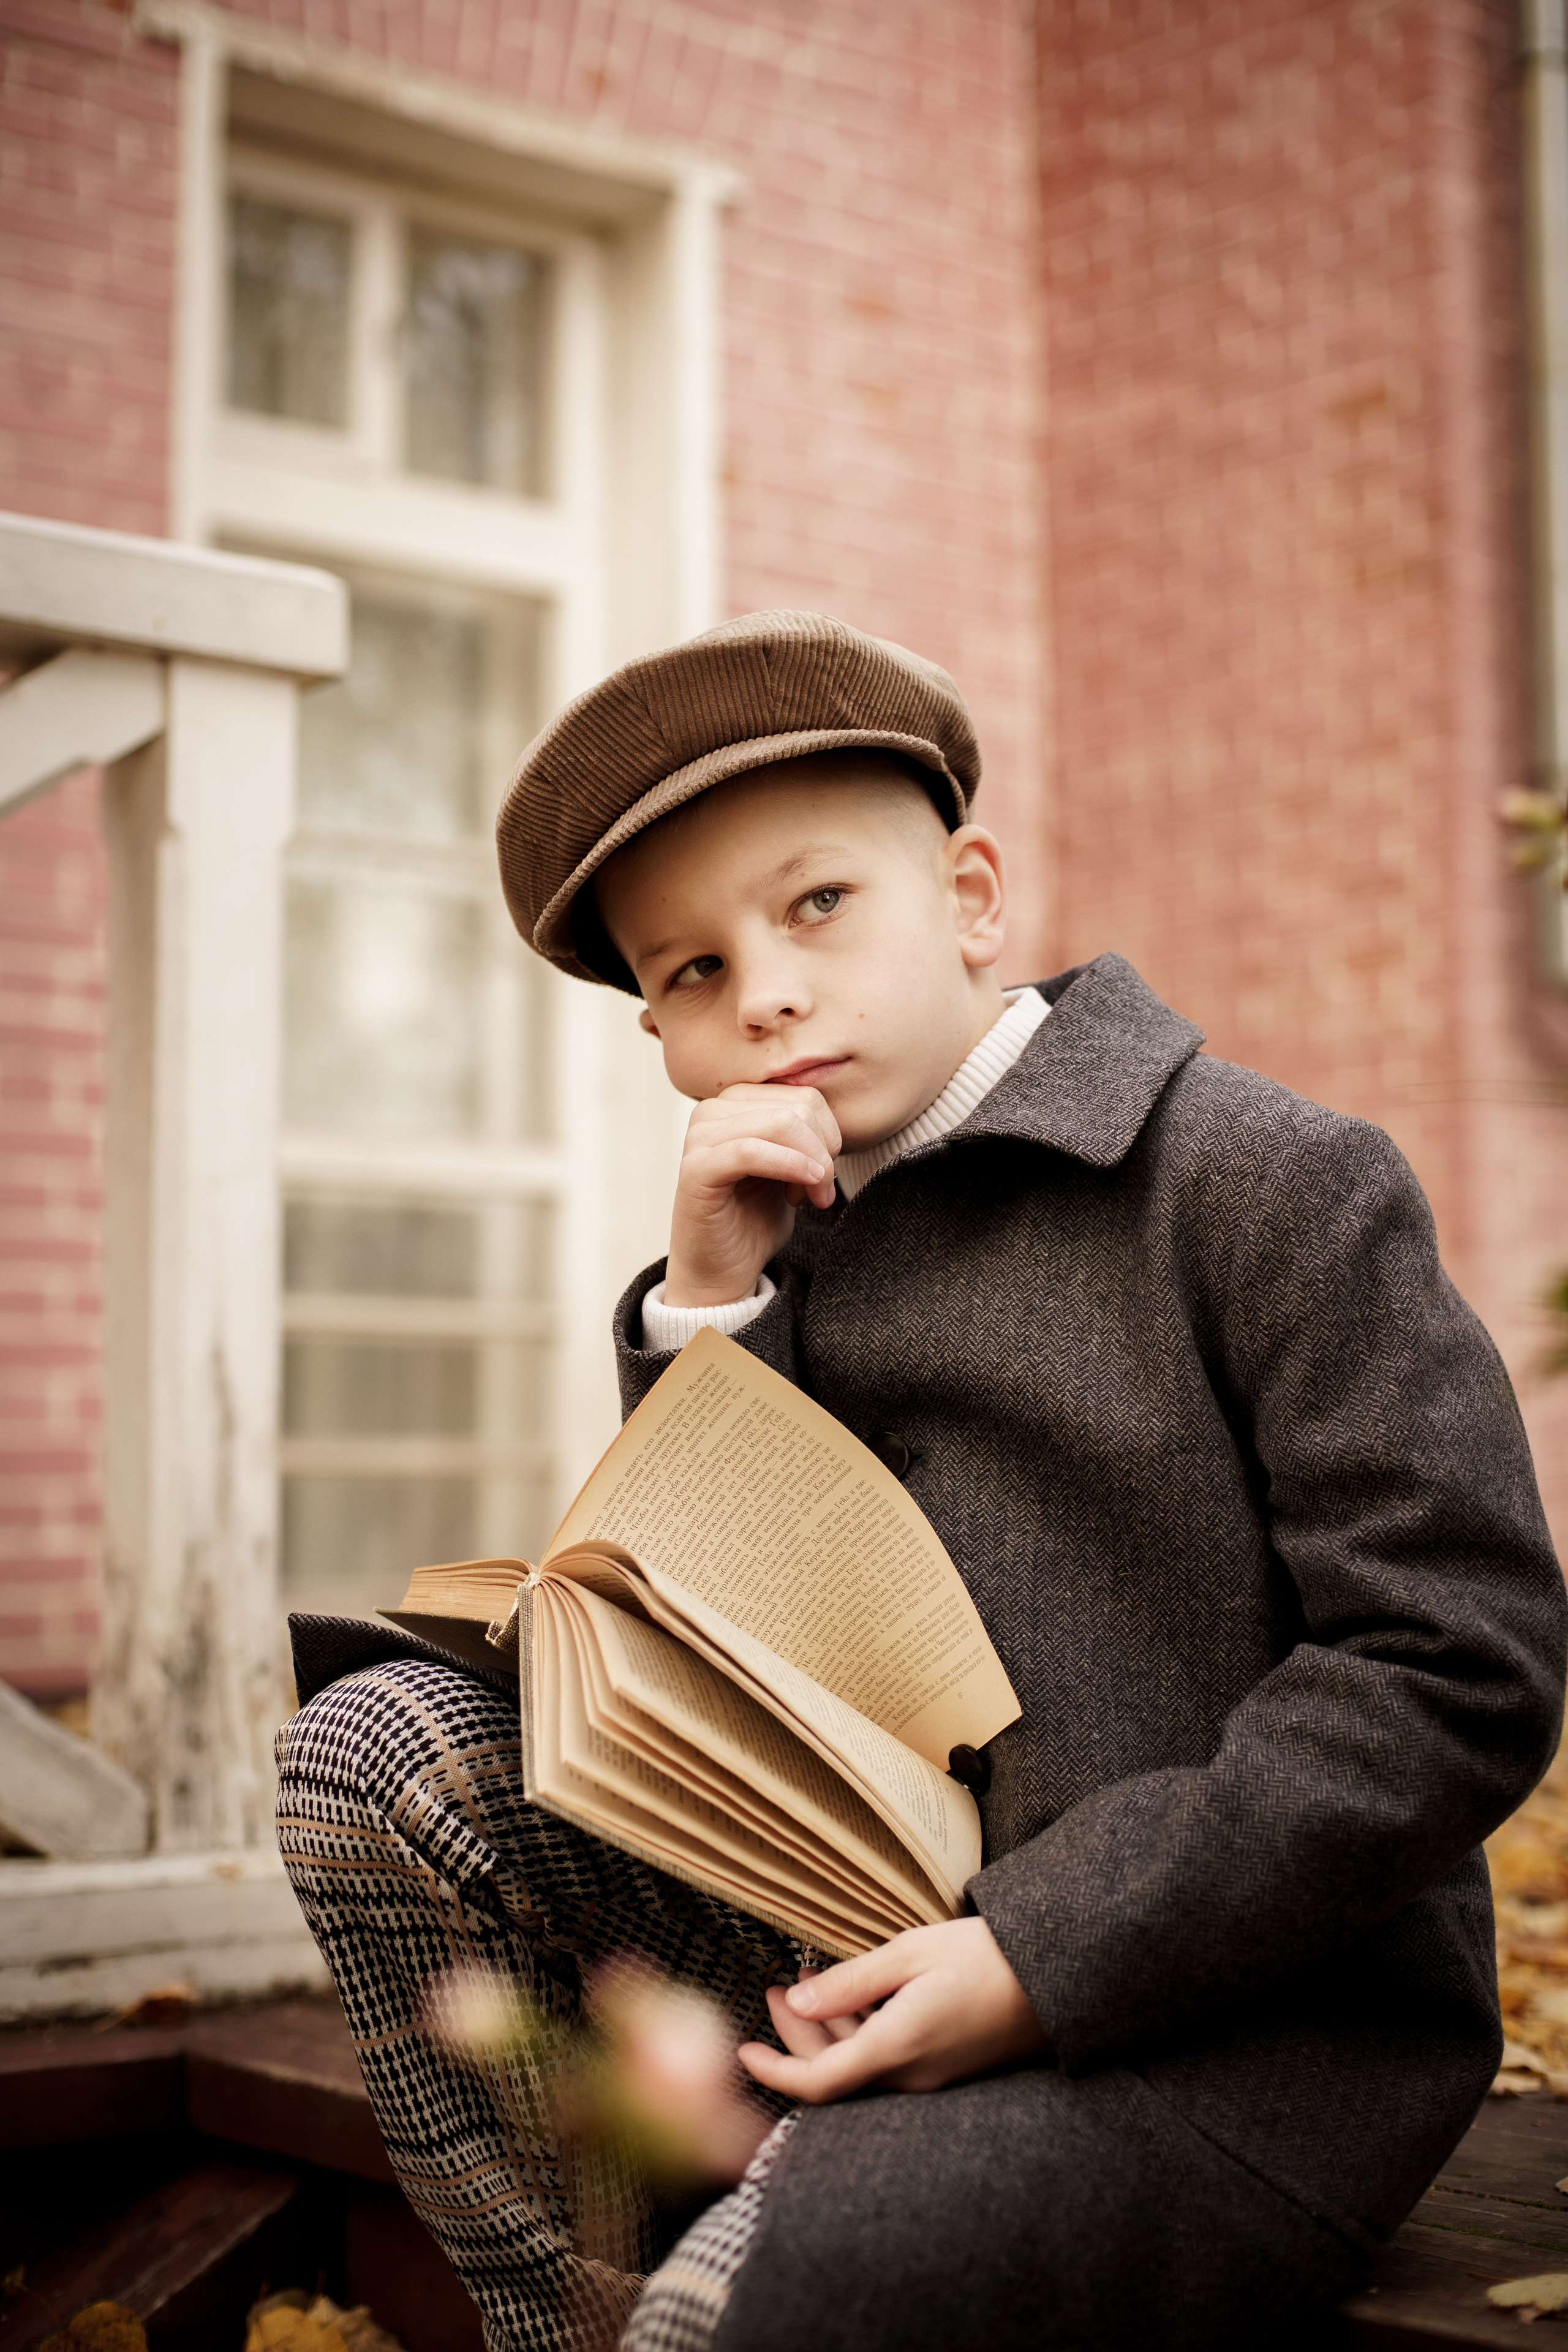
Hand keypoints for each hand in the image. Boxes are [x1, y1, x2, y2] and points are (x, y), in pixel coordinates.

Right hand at [665, 1084, 840, 1308]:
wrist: (719, 1271)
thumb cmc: (753, 1220)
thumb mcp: (789, 1168)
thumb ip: (805, 1135)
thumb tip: (836, 1121)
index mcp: (735, 1103)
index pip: (806, 1096)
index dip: (829, 1137)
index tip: (822, 1177)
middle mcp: (712, 1110)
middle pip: (799, 1108)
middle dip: (824, 1153)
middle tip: (818, 1193)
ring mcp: (700, 1137)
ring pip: (782, 1123)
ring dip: (812, 1165)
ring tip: (807, 1198)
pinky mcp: (696, 1169)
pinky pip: (751, 1151)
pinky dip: (788, 1167)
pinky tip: (801, 1192)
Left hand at [736, 1917, 1047, 2103]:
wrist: (1053, 1978)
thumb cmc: (985, 1958)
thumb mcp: (911, 1954)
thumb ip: (850, 1983)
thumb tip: (796, 2002)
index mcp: (898, 2048)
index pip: (819, 2082)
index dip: (776, 2071)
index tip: (743, 2053)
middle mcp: (911, 2075)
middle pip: (835, 2071)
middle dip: (796, 2034)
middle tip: (773, 1987)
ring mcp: (931, 2076)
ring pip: (860, 2064)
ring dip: (827, 2028)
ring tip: (804, 1979)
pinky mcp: (945, 2067)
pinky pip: (887, 2059)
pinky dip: (859, 2032)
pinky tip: (852, 1995)